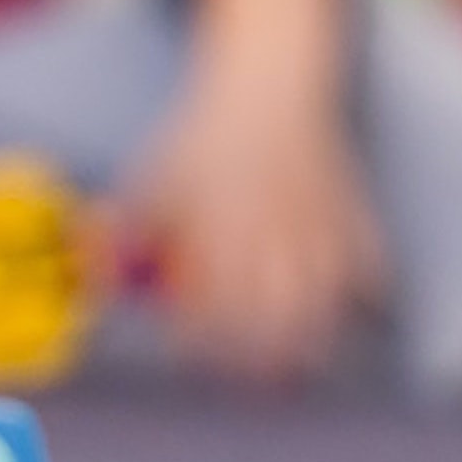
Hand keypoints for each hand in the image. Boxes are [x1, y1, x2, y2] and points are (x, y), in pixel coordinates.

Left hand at [121, 0, 377, 387]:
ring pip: (326, 300)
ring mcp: (321, 220)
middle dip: (258, 357)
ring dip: (308, 341)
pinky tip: (340, 315)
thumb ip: (123, 228)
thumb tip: (91, 274)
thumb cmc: (206, 138)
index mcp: (220, 213)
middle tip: (245, 380)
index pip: (215, 297)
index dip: (202, 337)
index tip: (189, 353)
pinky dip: (360, 301)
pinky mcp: (355, 215)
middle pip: (277, 313)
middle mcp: (274, 220)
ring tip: (289, 367)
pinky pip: (369, 272)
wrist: (272, 80)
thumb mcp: (155, 175)